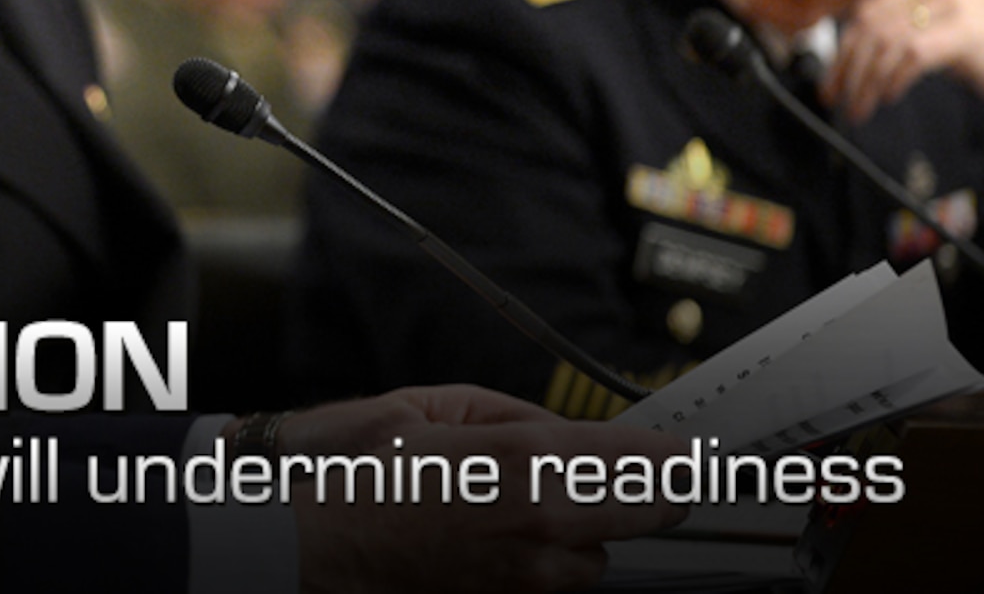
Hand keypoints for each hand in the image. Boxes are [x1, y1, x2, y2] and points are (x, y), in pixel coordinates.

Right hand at [282, 385, 687, 592]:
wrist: (295, 548)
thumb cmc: (346, 474)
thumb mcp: (427, 407)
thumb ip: (511, 416)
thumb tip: (563, 431)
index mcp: (522, 465)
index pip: (644, 463)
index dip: (676, 454)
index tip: (688, 449)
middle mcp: (538, 532)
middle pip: (646, 514)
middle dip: (647, 490)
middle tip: (641, 470)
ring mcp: (525, 584)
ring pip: (601, 558)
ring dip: (589, 532)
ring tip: (533, 502)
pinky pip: (555, 586)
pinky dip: (547, 563)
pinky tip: (503, 537)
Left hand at [772, 0, 983, 134]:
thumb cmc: (976, 40)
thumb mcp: (933, 11)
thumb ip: (891, 8)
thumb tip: (836, 29)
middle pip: (863, 18)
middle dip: (842, 62)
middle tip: (831, 94)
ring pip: (881, 41)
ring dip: (862, 81)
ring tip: (856, 107)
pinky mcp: (965, 30)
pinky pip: (907, 56)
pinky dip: (890, 80)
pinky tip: (888, 96)